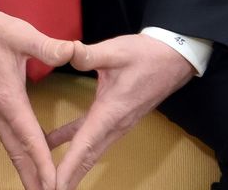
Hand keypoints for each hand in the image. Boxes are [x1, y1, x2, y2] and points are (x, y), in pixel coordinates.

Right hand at [0, 2, 75, 189]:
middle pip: (17, 152)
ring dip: (26, 169)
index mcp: (7, 97)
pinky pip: (7, 136)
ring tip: (39, 187)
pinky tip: (28, 158)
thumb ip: (47, 46)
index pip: (29, 138)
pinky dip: (19, 153)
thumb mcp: (19, 33)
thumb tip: (73, 51)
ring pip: (11, 147)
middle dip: (33, 177)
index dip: (43, 163)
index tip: (54, 183)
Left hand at [47, 35, 196, 189]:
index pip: (86, 144)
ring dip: (73, 165)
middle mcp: (115, 123)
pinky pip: (91, 135)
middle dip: (70, 176)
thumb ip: (88, 55)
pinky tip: (54, 142)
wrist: (174, 58)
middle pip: (88, 156)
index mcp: (111, 111)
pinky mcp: (115, 116)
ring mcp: (117, 122)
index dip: (70, 165)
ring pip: (90, 149)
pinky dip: (74, 143)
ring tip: (54, 179)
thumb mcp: (116, 51)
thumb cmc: (146, 55)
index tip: (57, 184)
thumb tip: (67, 52)